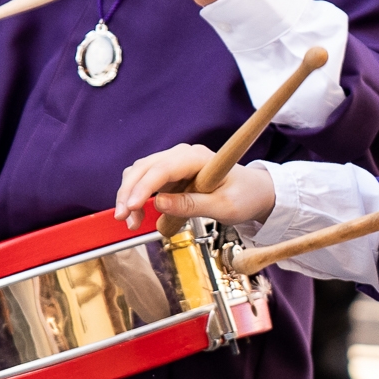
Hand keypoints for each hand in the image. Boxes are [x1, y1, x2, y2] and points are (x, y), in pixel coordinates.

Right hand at [116, 143, 275, 226]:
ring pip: (139, 173)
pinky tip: (137, 215)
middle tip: (123, 219)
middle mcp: (182, 155)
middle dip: (129, 193)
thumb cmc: (244, 196)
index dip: (143, 187)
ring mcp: (174, 163)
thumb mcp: (224, 207)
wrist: (254, 192)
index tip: (131, 207)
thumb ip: (192, 205)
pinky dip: (136, 197)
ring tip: (131, 222)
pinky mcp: (170, 174)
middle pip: (144, 168)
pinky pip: (145, 181)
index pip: (162, 168)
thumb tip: (159, 204)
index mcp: (197, 157)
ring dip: (129, 196)